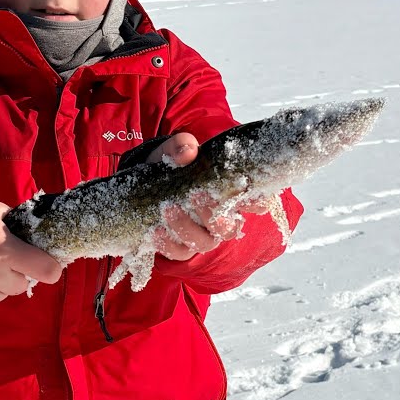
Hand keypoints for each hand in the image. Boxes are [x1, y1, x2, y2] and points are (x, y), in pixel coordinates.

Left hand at [145, 133, 273, 261]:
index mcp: (229, 195)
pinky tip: (155, 229)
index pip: (257, 203)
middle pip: (230, 228)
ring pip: (206, 243)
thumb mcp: (173, 151)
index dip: (256, 200)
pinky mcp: (181, 248)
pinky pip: (179, 253)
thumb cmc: (171, 167)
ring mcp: (202, 236)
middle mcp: (221, 219)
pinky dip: (168, 243)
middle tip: (196, 194)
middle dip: (214, 214)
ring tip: (168, 208)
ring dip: (187, 228)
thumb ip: (182, 146)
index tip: (242, 188)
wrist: (143, 185)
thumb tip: (189, 151)